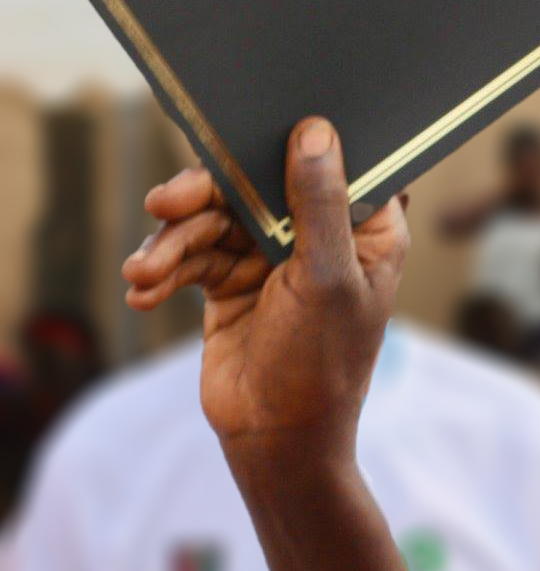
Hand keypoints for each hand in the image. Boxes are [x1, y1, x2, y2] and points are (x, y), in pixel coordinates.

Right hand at [121, 118, 408, 466]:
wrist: (277, 439)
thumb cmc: (321, 363)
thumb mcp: (326, 278)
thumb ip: (318, 205)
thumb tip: (315, 132)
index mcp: (365, 228)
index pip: (328, 164)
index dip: (284, 145)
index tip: (234, 140)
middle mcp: (319, 235)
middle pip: (255, 185)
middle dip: (204, 194)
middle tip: (164, 204)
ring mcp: (271, 259)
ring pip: (212, 220)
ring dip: (172, 243)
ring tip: (144, 273)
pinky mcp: (230, 284)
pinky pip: (189, 257)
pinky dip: (164, 271)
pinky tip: (144, 292)